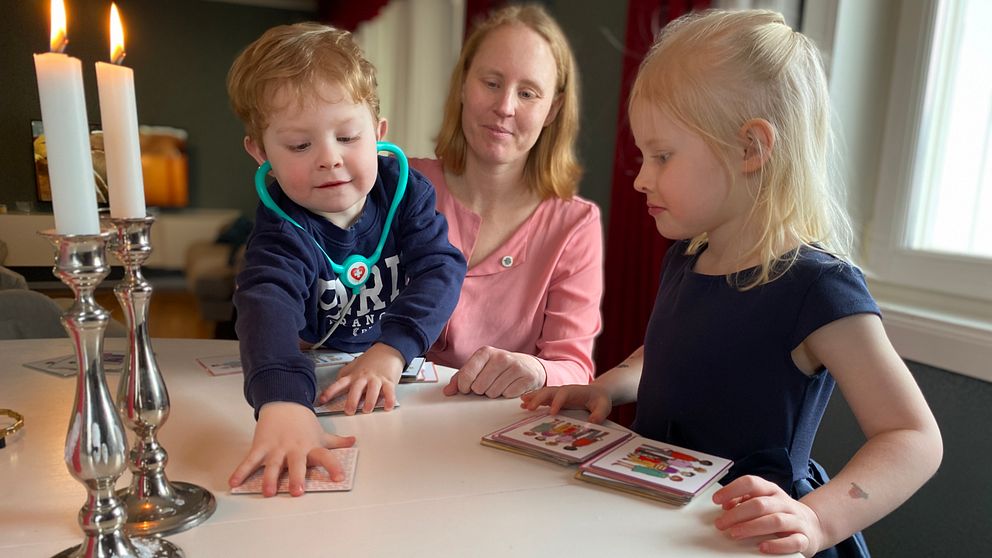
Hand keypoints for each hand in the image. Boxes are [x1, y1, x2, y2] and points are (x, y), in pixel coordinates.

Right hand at [228, 401, 355, 496]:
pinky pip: (250, 460)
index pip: (325, 457)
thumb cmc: (303, 422)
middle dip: (297, 478)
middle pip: (296, 464)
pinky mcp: (260, 446)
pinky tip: (234, 482)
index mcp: (310, 446)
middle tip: (297, 492)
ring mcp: (276, 448)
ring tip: (268, 492)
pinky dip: (241, 471)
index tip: (339, 478)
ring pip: (272, 465)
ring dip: (269, 479)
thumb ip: (336, 441)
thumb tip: (353, 441)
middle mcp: (294, 448)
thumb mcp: (320, 432)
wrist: (283, 402)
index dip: (333, 467)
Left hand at [317, 343, 403, 414]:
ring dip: (369, 401)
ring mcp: (376, 379)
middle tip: (349, 411)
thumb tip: (334, 384)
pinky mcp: (388, 380)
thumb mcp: (355, 366)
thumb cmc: (371, 360)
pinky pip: (389, 391)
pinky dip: (389, 399)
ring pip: (372, 390)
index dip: (330, 392)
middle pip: (356, 388)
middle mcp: (364, 377)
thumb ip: (345, 375)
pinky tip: (387, 407)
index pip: (339, 383)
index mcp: (354, 375)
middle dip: (352, 400)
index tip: (321, 400)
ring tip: (367, 410)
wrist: (388, 350)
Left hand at [443, 346, 546, 397]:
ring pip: (493, 393)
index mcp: (485, 352)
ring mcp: (515, 367)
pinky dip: (507, 395)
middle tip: (488, 385)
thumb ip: (461, 378)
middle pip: (479, 387)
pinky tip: (510, 387)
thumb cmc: (499, 368)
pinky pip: (508, 395)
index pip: (466, 374)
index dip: (463, 386)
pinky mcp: (527, 377)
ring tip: (500, 385)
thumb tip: (448, 391)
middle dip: (481, 390)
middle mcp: (501, 357)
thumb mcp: (480, 368)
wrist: (529, 366)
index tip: (466, 388)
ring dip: (494, 394)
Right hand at [519, 384, 612, 422]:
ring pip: (543, 393)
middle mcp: (564, 391)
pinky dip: (533, 400)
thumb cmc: (600, 400)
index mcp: (575, 391)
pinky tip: (523, 405)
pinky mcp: (555, 399)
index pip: (564, 394)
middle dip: (539, 398)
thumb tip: (592, 422)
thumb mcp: (604, 406)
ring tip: (523, 404)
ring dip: (533, 398)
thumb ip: (599, 414)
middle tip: (529, 408)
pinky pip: (542, 398)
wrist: (597, 394)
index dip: (557, 402)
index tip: (552, 413)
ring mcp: (558, 394)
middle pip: (549, 392)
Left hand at [712, 475, 824, 556]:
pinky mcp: (804, 538)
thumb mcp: (762, 501)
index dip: (732, 490)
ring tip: (735, 534)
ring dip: (752, 527)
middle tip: (721, 524)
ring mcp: (795, 520)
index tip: (716, 500)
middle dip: (737, 514)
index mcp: (771, 490)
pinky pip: (792, 541)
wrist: (812, 524)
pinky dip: (777, 545)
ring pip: (775, 521)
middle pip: (760, 504)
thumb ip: (744, 500)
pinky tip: (762, 547)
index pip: (751, 483)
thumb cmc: (779, 513)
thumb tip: (726, 505)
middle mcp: (784, 503)